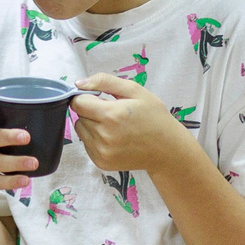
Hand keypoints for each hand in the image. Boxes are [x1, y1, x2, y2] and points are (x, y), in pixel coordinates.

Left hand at [70, 75, 202, 177]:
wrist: (166, 149)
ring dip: (91, 124)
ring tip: (112, 125)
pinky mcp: (101, 163)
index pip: (78, 103)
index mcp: (111, 115)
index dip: (86, 96)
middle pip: (79, 116)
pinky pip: (86, 144)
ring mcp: (101, 152)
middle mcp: (103, 136)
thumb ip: (104, 82)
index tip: (99, 97)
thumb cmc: (153, 116)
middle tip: (111, 112)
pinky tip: (113, 137)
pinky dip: (95, 138)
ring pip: (81, 130)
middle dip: (90, 110)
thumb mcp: (135, 90)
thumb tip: (78, 83)